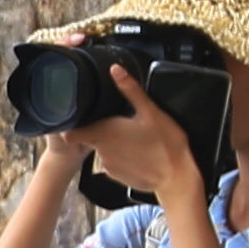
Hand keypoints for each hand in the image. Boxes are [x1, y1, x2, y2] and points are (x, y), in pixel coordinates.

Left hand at [85, 65, 207, 210]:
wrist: (176, 177)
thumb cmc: (165, 144)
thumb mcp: (150, 111)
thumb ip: (130, 90)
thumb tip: (116, 70)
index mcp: (105, 132)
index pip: (71, 132)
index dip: (72, 125)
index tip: (80, 117)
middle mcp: (101, 151)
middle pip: (89, 137)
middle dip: (99, 130)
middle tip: (119, 123)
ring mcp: (108, 166)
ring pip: (102, 150)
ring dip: (112, 144)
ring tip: (132, 138)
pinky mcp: (117, 177)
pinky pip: (112, 163)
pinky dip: (120, 157)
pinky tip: (136, 153)